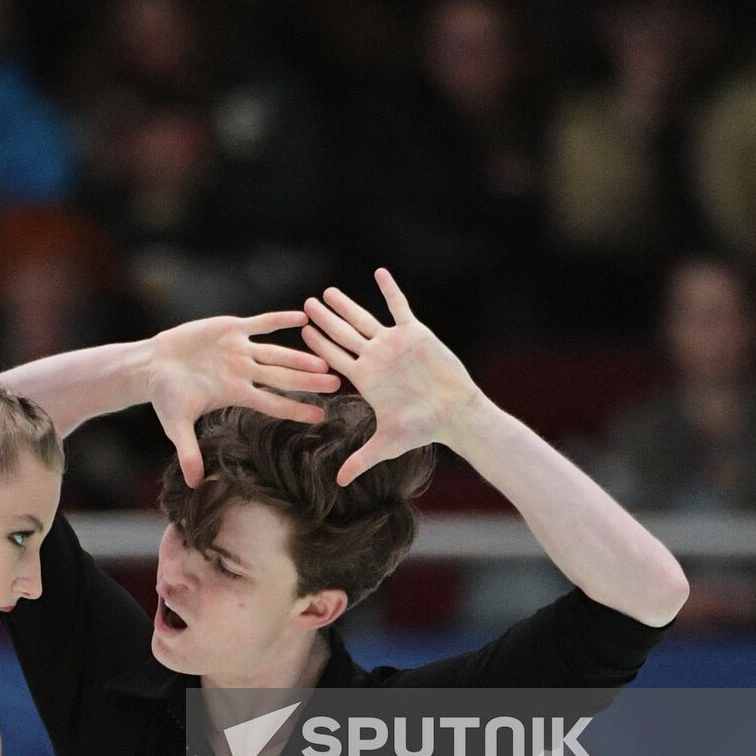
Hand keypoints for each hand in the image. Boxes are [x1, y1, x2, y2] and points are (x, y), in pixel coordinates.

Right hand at [146, 312, 341, 485]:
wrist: (152, 365)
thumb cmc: (165, 396)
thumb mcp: (175, 425)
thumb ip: (187, 452)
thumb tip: (193, 484)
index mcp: (235, 393)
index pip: (272, 404)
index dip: (296, 409)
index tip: (321, 417)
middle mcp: (244, 372)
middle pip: (282, 377)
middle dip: (308, 381)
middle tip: (337, 384)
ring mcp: (240, 350)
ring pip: (276, 352)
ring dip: (300, 355)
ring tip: (325, 358)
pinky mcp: (231, 329)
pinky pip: (261, 323)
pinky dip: (280, 320)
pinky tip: (302, 317)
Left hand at [302, 269, 482, 485]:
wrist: (455, 413)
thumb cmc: (423, 428)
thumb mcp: (387, 443)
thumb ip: (361, 459)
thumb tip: (338, 483)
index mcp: (365, 378)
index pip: (333, 359)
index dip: (316, 346)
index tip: (299, 333)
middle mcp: (375, 358)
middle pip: (343, 335)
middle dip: (324, 320)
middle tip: (304, 306)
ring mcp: (393, 344)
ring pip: (365, 318)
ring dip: (346, 305)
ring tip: (327, 292)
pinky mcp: (415, 333)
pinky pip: (400, 306)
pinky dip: (390, 290)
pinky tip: (379, 272)